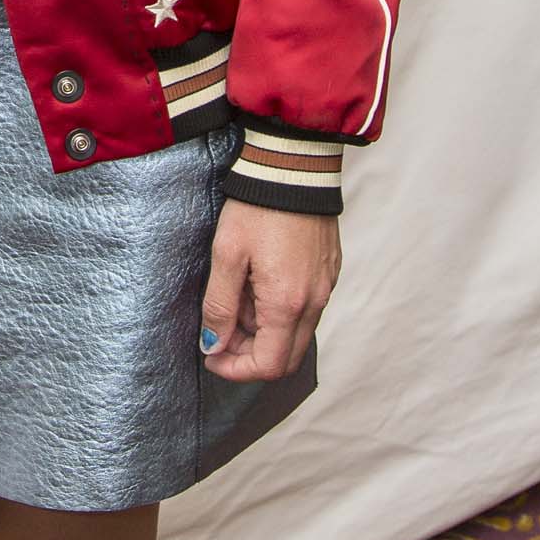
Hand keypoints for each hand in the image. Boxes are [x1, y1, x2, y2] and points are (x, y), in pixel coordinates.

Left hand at [198, 201, 338, 381]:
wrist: (293, 169)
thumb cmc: (257, 208)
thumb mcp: (226, 255)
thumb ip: (219, 306)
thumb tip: (213, 345)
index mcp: (287, 303)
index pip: (269, 365)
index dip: (236, 370)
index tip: (211, 356)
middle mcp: (314, 302)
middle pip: (285, 357)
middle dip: (249, 355)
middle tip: (220, 332)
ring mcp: (325, 288)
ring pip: (295, 334)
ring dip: (262, 331)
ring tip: (236, 296)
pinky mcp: (328, 274)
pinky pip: (305, 309)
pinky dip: (278, 311)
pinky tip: (257, 282)